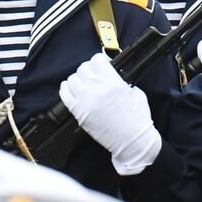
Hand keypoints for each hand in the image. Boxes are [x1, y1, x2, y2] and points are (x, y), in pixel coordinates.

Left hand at [59, 52, 160, 175]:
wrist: (132, 141)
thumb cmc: (137, 118)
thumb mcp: (135, 93)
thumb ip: (121, 81)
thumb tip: (111, 74)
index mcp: (113, 82)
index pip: (97, 60)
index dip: (100, 60)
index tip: (102, 65)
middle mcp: (97, 89)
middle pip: (83, 68)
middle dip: (89, 70)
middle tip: (94, 75)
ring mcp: (85, 101)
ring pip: (72, 79)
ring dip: (78, 79)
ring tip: (84, 83)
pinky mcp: (78, 112)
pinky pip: (64, 94)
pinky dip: (66, 89)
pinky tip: (71, 89)